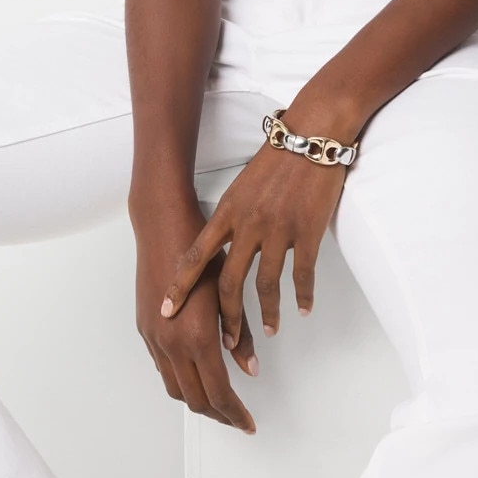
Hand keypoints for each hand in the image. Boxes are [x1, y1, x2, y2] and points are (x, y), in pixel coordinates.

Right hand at [132, 197, 258, 434]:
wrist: (163, 227)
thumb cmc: (201, 251)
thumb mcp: (229, 290)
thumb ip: (240, 334)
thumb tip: (251, 368)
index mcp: (197, 336)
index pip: (219, 392)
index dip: (235, 413)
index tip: (247, 423)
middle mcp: (172, 343)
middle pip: (195, 399)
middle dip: (218, 414)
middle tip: (237, 419)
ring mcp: (155, 338)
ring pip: (175, 388)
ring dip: (197, 400)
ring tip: (218, 401)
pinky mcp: (145, 329)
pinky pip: (162, 368)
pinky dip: (180, 379)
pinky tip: (194, 372)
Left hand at [159, 135, 347, 347]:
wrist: (311, 136)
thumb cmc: (278, 158)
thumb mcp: (243, 185)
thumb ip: (233, 216)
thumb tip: (226, 243)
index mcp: (228, 212)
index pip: (196, 255)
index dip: (180, 286)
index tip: (166, 311)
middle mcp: (248, 224)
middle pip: (230, 282)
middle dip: (228, 317)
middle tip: (227, 341)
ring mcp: (278, 230)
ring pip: (267, 285)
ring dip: (268, 313)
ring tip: (269, 330)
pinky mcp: (307, 232)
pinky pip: (302, 275)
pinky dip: (303, 297)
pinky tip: (304, 308)